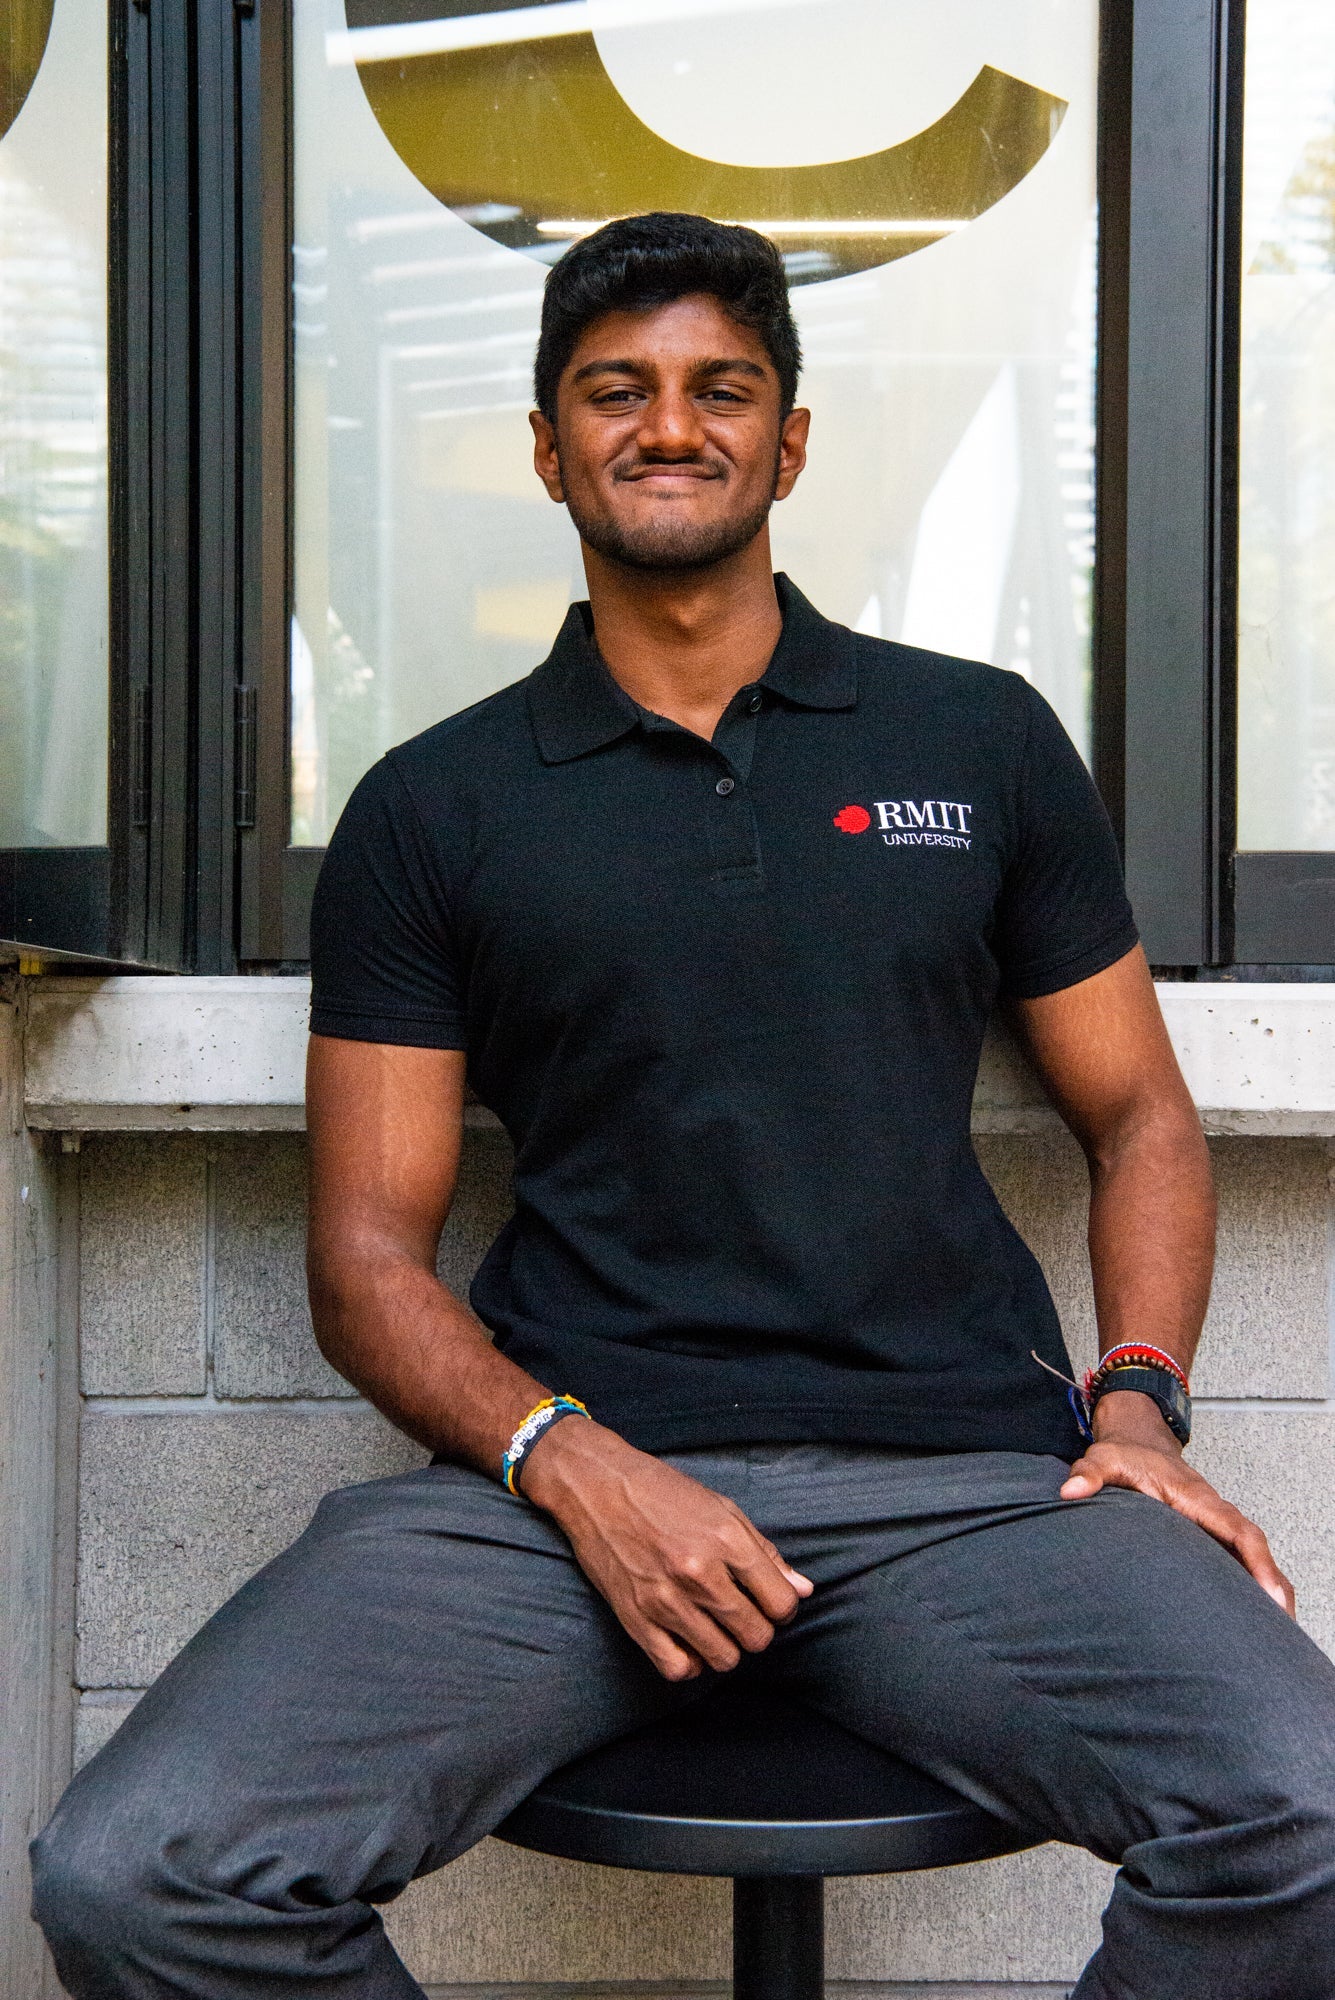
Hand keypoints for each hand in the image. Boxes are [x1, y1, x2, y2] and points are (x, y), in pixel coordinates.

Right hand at [521, 1419, 813, 1679]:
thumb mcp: (722, 1508)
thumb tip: (803, 1589)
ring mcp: (665, 1599)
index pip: (782, 1604)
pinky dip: (690, 1663)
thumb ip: (765, 1552)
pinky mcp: (635, 1618)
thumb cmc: (662, 1491)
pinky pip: (678, 1668)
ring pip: (723, 1658)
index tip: (768, 1600)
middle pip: (756, 1636)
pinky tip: (688, 1641)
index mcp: (726, 1540)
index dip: (782, 1607)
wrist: (596, 1485)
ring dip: (726, 1647)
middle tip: (741, 1612)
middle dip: (756, 1629)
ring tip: (715, 1626)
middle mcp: (699, 1572)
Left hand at [1061, 1389, 1294, 1616]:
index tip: (1271, 1595)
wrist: (1136, 1439)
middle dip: (1273, 1587)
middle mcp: (1213, 1511)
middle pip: (1255, 1550)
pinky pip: (1238, 1557)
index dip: (1258, 1563)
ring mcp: (1213, 1523)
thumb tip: (1070, 1490)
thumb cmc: (1124, 1453)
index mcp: (1197, 1498)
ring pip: (1251, 1556)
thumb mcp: (1103, 1458)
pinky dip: (1251, 1583)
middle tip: (1282, 1631)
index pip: (1240, 1531)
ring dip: (1267, 1589)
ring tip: (1275, 1635)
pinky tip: (1253, 1615)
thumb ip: (1089, 1473)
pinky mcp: (1207, 1533)